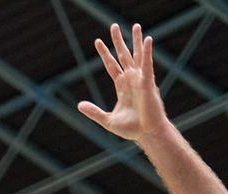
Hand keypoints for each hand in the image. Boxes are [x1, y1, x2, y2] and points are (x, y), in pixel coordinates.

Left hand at [78, 23, 168, 144]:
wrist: (147, 134)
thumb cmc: (132, 129)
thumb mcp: (108, 120)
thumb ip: (94, 112)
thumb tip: (79, 105)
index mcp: (122, 86)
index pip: (111, 65)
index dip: (105, 53)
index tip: (98, 41)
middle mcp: (131, 79)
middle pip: (123, 55)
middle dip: (118, 41)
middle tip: (113, 26)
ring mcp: (140, 79)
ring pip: (137, 55)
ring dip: (136, 40)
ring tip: (136, 25)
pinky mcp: (148, 82)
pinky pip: (147, 64)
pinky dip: (147, 52)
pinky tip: (147, 40)